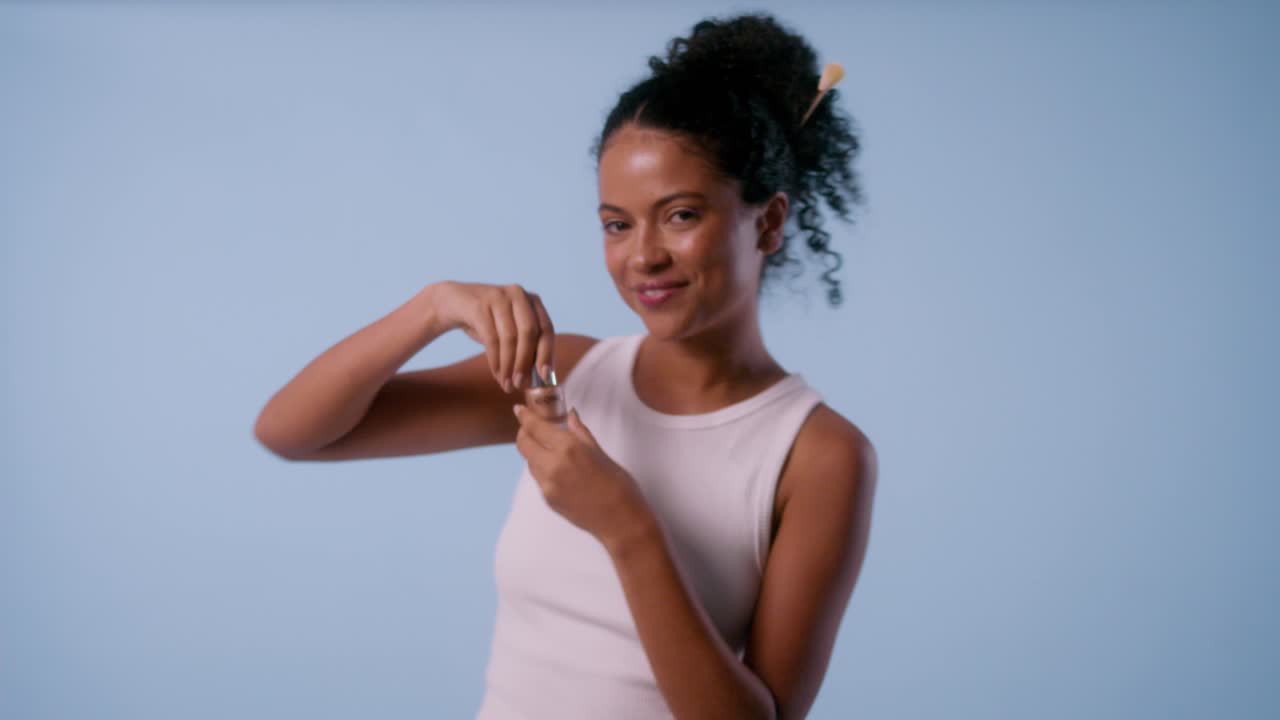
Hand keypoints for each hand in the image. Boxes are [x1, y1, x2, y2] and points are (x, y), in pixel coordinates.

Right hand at [430, 280, 554, 392]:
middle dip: (525, 362)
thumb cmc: (489, 323)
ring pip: (509, 337)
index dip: (547, 353)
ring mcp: (499, 297)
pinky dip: (495, 360)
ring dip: (508, 366)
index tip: (545, 376)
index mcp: (533, 301)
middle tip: (520, 385)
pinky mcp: (479, 306)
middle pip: (529, 332)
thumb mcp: (511, 332)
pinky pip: (491, 338)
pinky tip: (496, 374)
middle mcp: (519, 294)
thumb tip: (543, 379)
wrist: (454, 303)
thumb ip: (528, 350)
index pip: (546, 329)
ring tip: (506, 384)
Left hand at [512, 404, 651, 545]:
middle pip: (524, 444)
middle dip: (524, 433)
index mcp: (568, 448)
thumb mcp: (601, 453)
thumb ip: (581, 433)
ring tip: (548, 448)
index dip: (525, 416)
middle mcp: (552, 465)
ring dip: (533, 451)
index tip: (519, 410)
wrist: (620, 522)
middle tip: (531, 427)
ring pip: (529, 462)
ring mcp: (547, 485)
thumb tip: (571, 415)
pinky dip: (542, 468)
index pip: (536, 427)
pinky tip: (557, 468)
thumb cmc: (619, 485)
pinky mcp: (547, 500)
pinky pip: (538, 478)